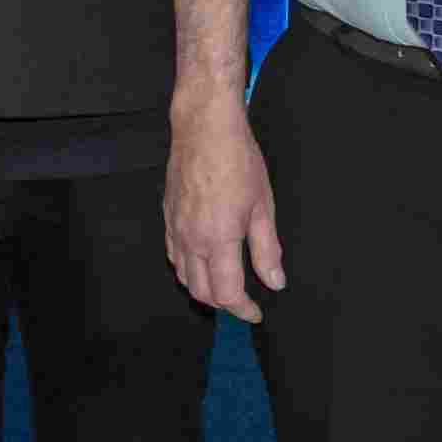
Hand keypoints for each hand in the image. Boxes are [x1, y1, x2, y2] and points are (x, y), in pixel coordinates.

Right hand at [164, 93, 284, 322]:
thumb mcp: (263, 207)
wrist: (204, 127)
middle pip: (201, 291)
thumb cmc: (237, 160)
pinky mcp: (167, 217)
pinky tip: (201, 263)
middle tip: (244, 303)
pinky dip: (187, 270)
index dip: (243, 310)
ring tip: (224, 287)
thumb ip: (267, 250)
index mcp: (218, 240)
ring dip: (203, 289)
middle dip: (223, 304)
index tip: (256, 313)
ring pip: (183, 277)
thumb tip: (274, 282)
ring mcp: (175, 229)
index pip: (227, 293)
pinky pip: (173, 256)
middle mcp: (191, 240)